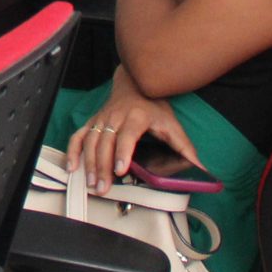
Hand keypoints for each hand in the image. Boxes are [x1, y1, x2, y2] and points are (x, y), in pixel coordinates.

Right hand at [64, 71, 203, 191]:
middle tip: (103, 187)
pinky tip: (72, 167)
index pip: (127, 136)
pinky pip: (78, 136)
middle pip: (105, 143)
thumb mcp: (172, 125)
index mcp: (137, 116)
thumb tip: (200, 170)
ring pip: (91, 142)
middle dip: (103, 166)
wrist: (135, 84)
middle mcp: (116, 117)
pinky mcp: (92, 122)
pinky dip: (73, 151)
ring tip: (92, 183)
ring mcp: (102, 120)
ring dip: (89, 164)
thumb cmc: (154, 106)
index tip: (120, 169)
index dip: (122, 153)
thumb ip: (184, 148)